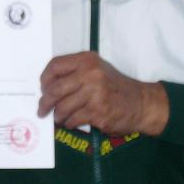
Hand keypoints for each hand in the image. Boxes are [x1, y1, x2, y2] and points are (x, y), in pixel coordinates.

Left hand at [38, 52, 168, 135]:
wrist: (141, 103)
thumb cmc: (114, 86)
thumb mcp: (96, 69)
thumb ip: (74, 73)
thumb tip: (47, 87)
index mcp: (87, 60)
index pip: (55, 65)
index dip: (45, 78)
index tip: (43, 88)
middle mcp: (90, 74)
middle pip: (55, 88)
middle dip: (45, 102)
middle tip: (42, 109)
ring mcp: (95, 93)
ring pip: (62, 107)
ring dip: (58, 115)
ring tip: (59, 117)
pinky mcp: (98, 112)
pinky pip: (73, 119)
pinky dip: (69, 123)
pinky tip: (72, 122)